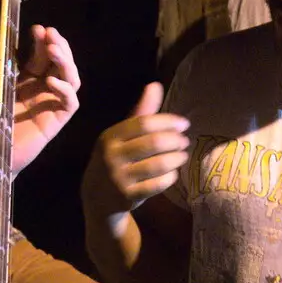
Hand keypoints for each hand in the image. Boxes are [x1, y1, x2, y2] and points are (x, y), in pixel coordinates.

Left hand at [7, 25, 79, 173]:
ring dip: (65, 61)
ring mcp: (50, 103)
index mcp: (26, 79)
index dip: (42, 41)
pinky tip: (52, 81)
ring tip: (54, 48)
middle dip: (57, 45)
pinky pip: (69, 102)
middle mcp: (41, 88)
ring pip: (70, 78)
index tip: (37, 28)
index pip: (41, 54)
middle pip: (59, 62)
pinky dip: (65, 90)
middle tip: (49, 33)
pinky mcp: (55, 120)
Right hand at [83, 82, 190, 217]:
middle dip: (175, 141)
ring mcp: (119, 178)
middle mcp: (112, 156)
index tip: (184, 124)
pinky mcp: (127, 196)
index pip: (144, 123)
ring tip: (183, 156)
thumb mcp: (122, 135)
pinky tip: (173, 173)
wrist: (97, 197)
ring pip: (157, 165)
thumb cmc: (116, 159)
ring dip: (176, 158)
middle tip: (184, 141)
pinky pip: (157, 185)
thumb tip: (155, 85)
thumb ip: (140, 113)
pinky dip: (170, 177)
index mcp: (110, 136)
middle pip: (153, 143)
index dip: (168, 122)